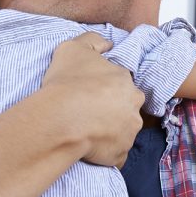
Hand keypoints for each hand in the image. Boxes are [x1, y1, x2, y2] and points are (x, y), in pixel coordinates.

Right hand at [41, 32, 143, 167]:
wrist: (61, 119)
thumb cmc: (67, 82)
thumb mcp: (74, 47)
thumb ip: (93, 41)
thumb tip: (108, 44)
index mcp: (126, 81)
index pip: (121, 85)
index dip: (105, 89)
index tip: (89, 94)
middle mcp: (134, 107)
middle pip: (126, 109)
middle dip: (112, 111)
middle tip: (88, 114)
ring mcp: (129, 132)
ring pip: (123, 132)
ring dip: (110, 132)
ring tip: (86, 132)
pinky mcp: (120, 154)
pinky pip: (115, 155)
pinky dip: (106, 153)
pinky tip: (89, 149)